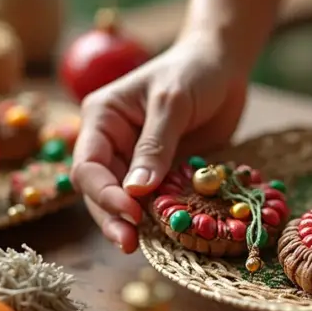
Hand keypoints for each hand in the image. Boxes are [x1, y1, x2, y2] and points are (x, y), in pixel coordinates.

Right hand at [70, 37, 247, 252]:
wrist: (224, 64)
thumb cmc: (194, 71)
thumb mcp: (173, 103)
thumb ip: (155, 146)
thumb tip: (136, 191)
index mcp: (102, 118)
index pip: (88, 164)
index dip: (103, 193)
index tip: (131, 212)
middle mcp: (111, 141)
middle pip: (99, 189)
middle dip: (112, 216)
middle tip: (129, 243)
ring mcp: (135, 159)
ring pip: (124, 200)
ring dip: (132, 223)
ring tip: (143, 246)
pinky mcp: (161, 171)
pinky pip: (153, 199)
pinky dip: (158, 217)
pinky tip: (166, 234)